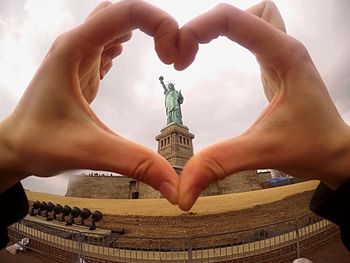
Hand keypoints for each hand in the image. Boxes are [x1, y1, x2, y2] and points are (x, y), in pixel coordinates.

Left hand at [0, 0, 179, 203]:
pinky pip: (106, 40)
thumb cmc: (39, 143)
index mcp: (74, 49)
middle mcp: (76, 45)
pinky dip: (125, 41)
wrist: (14, 148)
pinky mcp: (81, 68)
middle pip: (122, 10)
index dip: (159, 24)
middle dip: (154, 23)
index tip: (171, 57)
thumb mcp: (90, 151)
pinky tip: (127, 56)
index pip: (125, 11)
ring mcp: (78, 55)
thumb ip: (135, 162)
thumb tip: (174, 184)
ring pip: (113, 21)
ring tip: (162, 53)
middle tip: (171, 52)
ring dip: (142, 30)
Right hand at [177, 1, 349, 210]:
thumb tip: (183, 190)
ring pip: (252, 16)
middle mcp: (284, 47)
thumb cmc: (311, 147)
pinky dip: (231, 36)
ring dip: (224, 26)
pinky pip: (253, 33)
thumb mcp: (262, 152)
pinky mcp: (277, 64)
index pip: (234, 18)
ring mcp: (282, 54)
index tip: (179, 56)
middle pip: (244, 10)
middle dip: (210, 23)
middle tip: (189, 50)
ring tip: (201, 49)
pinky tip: (220, 54)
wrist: (336, 153)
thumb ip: (219, 164)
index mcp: (284, 55)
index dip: (198, 27)